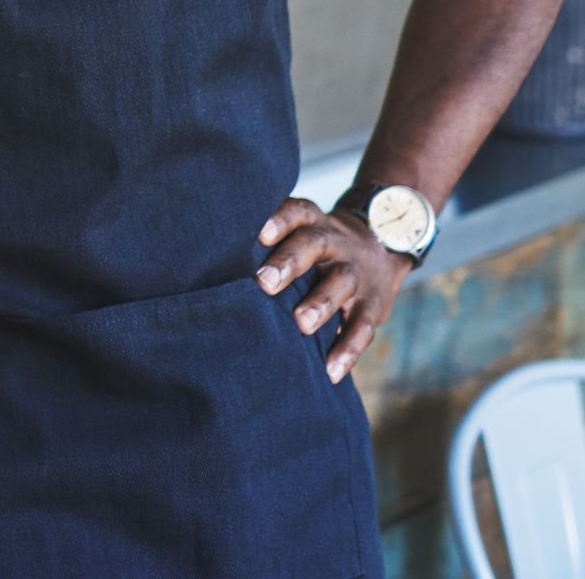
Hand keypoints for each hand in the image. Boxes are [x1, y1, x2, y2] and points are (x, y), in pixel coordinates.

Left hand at [255, 196, 408, 384]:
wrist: (381, 246)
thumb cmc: (314, 244)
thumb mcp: (300, 230)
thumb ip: (266, 241)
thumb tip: (203, 256)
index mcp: (311, 222)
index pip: (296, 212)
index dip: (280, 220)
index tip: (260, 234)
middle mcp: (334, 242)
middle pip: (315, 244)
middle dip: (291, 261)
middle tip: (265, 282)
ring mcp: (356, 273)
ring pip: (342, 282)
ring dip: (321, 303)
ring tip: (301, 324)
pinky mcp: (374, 304)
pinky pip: (363, 326)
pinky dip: (348, 350)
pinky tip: (331, 372)